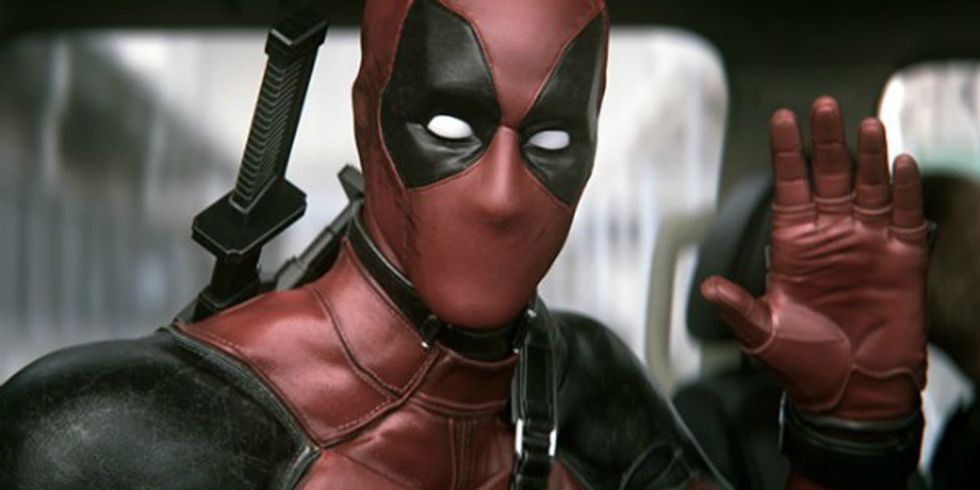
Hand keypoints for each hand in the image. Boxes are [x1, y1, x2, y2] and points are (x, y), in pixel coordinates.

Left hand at [700, 96, 927, 419]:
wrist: (851, 394)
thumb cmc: (804, 365)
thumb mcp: (762, 334)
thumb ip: (738, 307)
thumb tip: (706, 286)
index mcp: (793, 244)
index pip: (788, 187)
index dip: (786, 154)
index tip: (781, 119)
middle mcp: (830, 236)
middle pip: (829, 176)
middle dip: (826, 141)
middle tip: (823, 106)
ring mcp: (867, 244)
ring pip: (869, 187)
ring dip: (868, 156)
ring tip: (864, 125)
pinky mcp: (902, 260)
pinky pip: (905, 217)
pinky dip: (905, 191)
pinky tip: (901, 164)